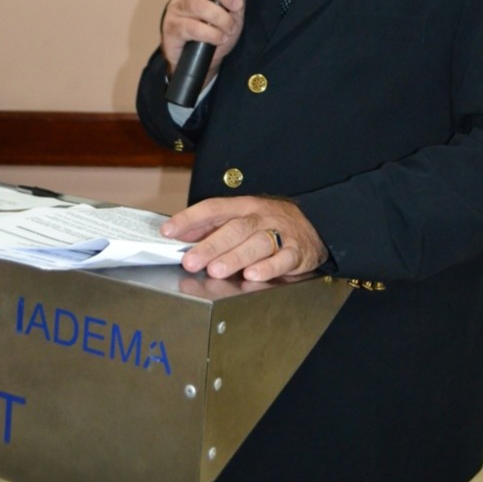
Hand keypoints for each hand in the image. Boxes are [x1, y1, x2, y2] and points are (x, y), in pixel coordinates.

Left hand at [160, 195, 327, 281]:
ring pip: (256, 243)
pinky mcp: (296, 252)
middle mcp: (260, 217)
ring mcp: (279, 234)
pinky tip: (253, 275)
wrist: (314, 224)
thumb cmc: (270, 223)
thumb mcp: (241, 217)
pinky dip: (268, 268)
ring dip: (235, 257)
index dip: (189, 219)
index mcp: (243, 206)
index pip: (213, 208)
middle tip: (191, 261)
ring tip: (217, 270)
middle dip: (211, 245)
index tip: (168, 231)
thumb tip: (179, 235)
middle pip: (234, 228)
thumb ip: (211, 226)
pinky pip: (282, 259)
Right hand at [161, 0, 254, 80]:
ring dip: (220, 18)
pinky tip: (219, 39)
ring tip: (229, 29)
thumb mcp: (232, 12)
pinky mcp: (172, 29)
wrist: (201, 62)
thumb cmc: (214, 32)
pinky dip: (211, 34)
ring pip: (198, 5)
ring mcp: (175, 10)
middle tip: (237, 5)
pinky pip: (192, 27)